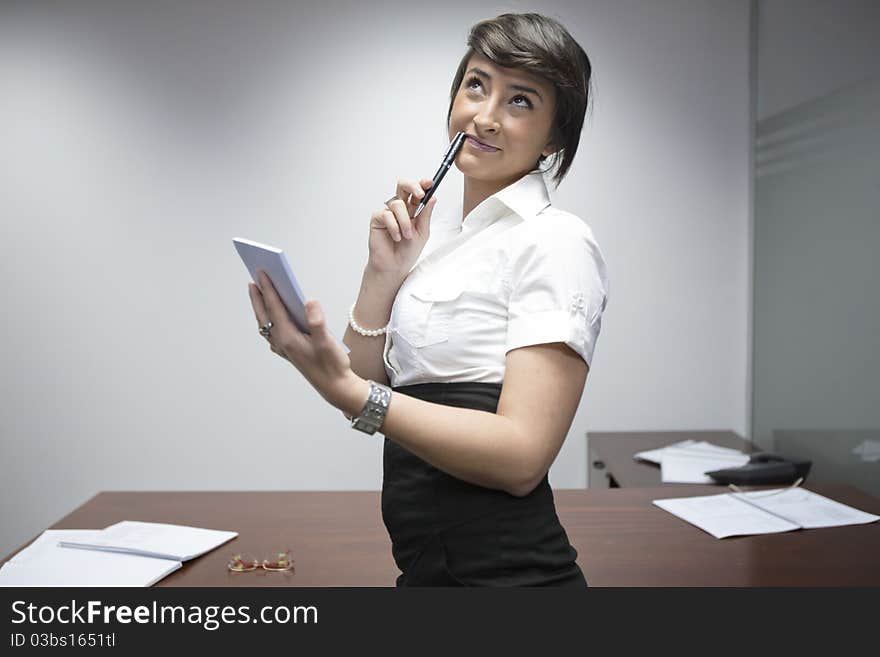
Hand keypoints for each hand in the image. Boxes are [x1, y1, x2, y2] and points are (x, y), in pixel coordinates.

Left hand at [248, 270, 368, 414]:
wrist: (336, 387)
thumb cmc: (332, 365)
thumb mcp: (327, 342)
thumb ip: (317, 322)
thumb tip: (309, 301)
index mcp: (288, 338)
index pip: (275, 308)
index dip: (268, 289)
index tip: (262, 274)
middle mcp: (282, 343)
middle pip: (265, 315)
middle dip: (258, 297)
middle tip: (253, 279)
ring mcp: (283, 348)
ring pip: (266, 324)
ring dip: (261, 308)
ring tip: (259, 293)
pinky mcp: (289, 351)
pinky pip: (272, 331)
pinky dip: (268, 320)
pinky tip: (272, 316)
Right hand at [367, 178, 437, 276]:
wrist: (394, 266)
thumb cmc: (408, 251)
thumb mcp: (422, 232)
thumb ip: (426, 215)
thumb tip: (433, 197)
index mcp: (413, 209)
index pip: (417, 191)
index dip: (423, 184)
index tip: (430, 183)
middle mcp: (400, 208)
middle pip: (403, 186)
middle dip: (412, 186)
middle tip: (420, 195)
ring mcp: (388, 212)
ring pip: (397, 203)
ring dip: (405, 221)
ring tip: (406, 236)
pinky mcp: (377, 219)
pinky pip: (386, 215)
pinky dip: (394, 227)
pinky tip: (396, 237)